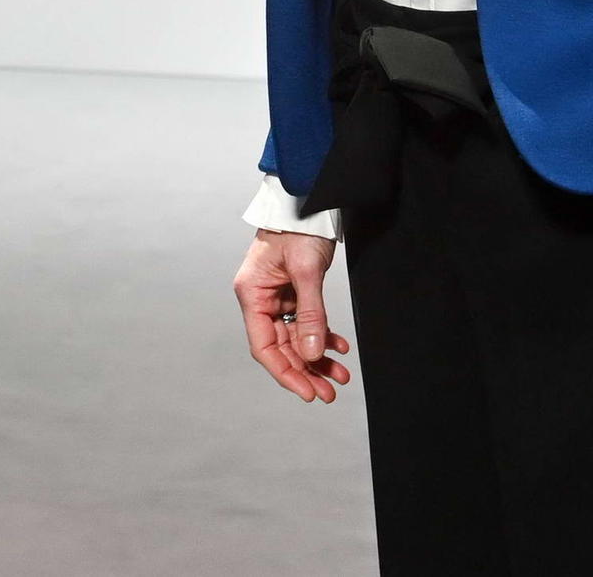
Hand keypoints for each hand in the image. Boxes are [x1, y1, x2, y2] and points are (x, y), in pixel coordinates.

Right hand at [233, 229, 350, 401]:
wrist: (309, 200)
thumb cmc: (298, 227)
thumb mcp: (306, 272)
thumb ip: (310, 315)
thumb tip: (309, 354)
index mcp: (252, 294)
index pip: (264, 346)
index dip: (285, 372)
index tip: (307, 392)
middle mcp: (261, 299)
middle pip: (281, 347)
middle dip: (306, 370)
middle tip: (329, 393)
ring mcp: (277, 296)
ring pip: (296, 339)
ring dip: (317, 357)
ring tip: (340, 376)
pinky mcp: (293, 292)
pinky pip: (306, 323)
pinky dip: (323, 337)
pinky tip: (339, 348)